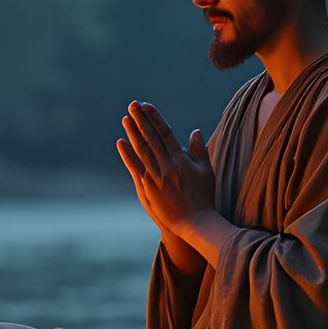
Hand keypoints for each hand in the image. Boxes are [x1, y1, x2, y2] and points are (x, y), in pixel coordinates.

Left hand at [116, 101, 214, 234]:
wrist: (194, 223)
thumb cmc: (203, 197)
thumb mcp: (206, 172)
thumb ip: (199, 150)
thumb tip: (195, 131)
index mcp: (181, 160)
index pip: (165, 133)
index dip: (155, 118)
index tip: (147, 106)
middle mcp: (166, 167)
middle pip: (151, 138)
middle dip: (141, 120)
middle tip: (132, 105)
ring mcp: (155, 178)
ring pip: (141, 150)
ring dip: (132, 133)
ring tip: (125, 118)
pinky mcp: (145, 189)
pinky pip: (134, 168)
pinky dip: (127, 155)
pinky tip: (121, 142)